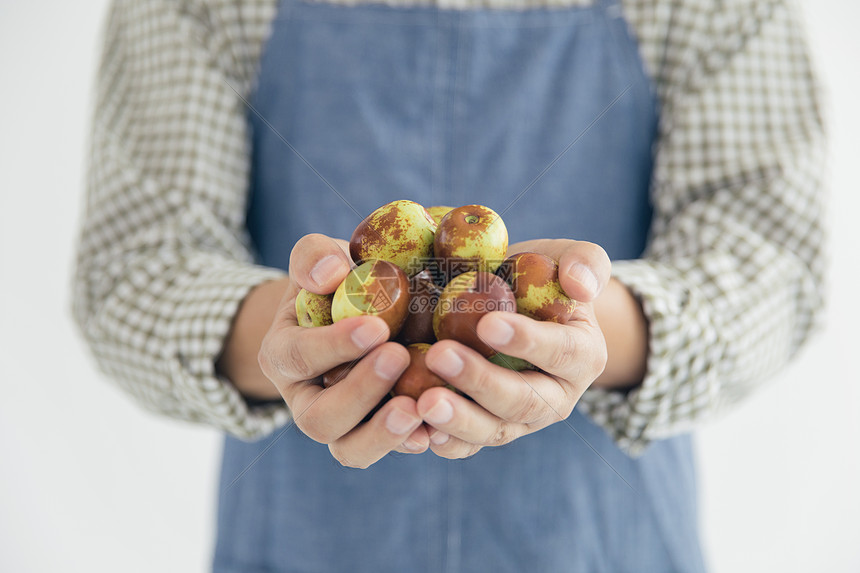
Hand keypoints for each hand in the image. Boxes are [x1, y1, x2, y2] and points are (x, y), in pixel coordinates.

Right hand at [246, 234, 431, 467]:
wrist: (353, 313)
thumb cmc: (337, 283)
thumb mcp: (320, 261)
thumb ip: (315, 257)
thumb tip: (330, 273)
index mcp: (284, 356)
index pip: (300, 357)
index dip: (335, 346)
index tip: (376, 326)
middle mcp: (305, 400)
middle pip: (319, 419)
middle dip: (360, 392)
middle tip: (400, 357)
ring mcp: (341, 425)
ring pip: (349, 450)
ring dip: (383, 434)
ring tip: (418, 409)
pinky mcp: (375, 436)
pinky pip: (388, 452)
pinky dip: (414, 442)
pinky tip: (440, 428)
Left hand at [416, 239, 611, 458]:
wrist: (510, 307)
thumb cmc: (536, 278)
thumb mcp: (563, 258)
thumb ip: (585, 261)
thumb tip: (580, 285)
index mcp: (583, 355)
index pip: (561, 352)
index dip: (528, 341)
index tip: (488, 323)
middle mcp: (556, 398)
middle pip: (524, 400)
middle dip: (481, 381)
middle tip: (440, 356)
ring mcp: (521, 421)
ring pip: (494, 430)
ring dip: (459, 420)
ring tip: (424, 402)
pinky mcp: (487, 432)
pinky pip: (467, 446)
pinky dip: (443, 443)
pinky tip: (417, 431)